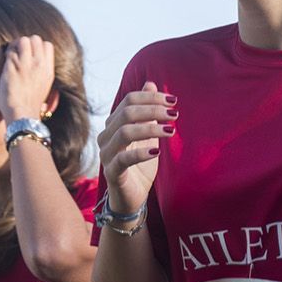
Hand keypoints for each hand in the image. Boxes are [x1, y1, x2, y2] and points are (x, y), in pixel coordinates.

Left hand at [0, 35, 57, 122]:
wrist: (22, 115)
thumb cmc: (30, 105)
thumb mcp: (44, 87)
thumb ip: (42, 72)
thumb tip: (37, 64)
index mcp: (48, 70)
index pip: (47, 45)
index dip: (37, 47)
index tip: (29, 56)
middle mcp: (39, 64)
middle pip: (35, 38)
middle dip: (26, 43)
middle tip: (19, 54)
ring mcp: (26, 64)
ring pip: (23, 40)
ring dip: (15, 46)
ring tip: (11, 57)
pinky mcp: (12, 66)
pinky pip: (10, 49)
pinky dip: (7, 53)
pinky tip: (5, 63)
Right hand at [97, 81, 173, 214]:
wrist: (132, 197)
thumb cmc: (140, 164)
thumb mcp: (147, 134)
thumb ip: (147, 111)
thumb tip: (150, 83)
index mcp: (113, 124)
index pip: (129, 101)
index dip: (151, 98)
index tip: (173, 101)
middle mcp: (106, 136)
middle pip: (126, 113)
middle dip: (153, 110)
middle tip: (174, 114)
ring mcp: (106, 155)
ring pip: (124, 132)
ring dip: (150, 128)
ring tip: (171, 130)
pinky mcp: (112, 173)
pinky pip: (123, 159)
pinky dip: (141, 153)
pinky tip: (158, 151)